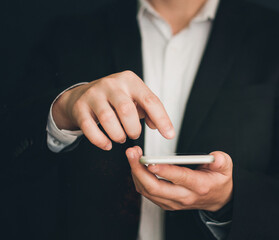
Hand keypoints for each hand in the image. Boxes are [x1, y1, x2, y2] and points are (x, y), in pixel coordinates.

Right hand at [52, 71, 174, 149]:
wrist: (81, 95)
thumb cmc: (114, 99)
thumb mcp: (134, 98)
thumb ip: (149, 111)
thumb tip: (158, 126)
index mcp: (130, 80)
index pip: (150, 100)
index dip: (161, 119)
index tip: (169, 135)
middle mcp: (112, 84)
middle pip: (127, 111)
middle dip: (133, 129)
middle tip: (134, 134)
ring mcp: (94, 94)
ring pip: (108, 120)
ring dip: (118, 135)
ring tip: (121, 137)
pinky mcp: (80, 107)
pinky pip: (89, 128)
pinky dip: (100, 141)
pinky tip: (107, 144)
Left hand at [126, 146, 232, 211]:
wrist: (218, 199)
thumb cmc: (219, 181)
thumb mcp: (226, 168)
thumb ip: (221, 161)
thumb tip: (215, 157)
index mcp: (199, 186)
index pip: (179, 178)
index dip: (164, 170)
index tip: (151, 162)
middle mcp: (184, 196)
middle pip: (156, 187)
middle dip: (140, 170)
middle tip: (133, 153)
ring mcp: (173, 202)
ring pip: (148, 191)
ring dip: (136, 173)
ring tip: (132, 156)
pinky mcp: (166, 203)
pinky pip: (147, 193)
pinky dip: (138, 179)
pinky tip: (136, 167)